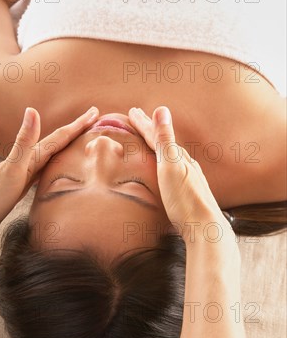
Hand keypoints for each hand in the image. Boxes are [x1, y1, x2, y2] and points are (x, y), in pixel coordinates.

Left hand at [0, 106, 98, 236]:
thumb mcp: (13, 168)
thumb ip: (24, 141)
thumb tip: (32, 110)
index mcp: (31, 155)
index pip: (59, 136)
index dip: (77, 124)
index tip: (95, 112)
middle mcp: (29, 160)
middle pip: (58, 140)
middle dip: (76, 129)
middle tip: (94, 117)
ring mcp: (26, 171)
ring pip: (53, 153)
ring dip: (68, 143)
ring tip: (82, 137)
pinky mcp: (23, 184)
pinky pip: (46, 168)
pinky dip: (57, 162)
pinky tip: (58, 165)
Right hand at [129, 106, 233, 242]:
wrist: (205, 228)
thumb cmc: (185, 199)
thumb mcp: (171, 167)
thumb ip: (165, 140)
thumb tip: (161, 109)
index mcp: (178, 157)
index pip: (157, 135)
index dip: (144, 123)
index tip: (132, 112)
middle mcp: (186, 165)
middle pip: (164, 142)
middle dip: (150, 129)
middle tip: (138, 117)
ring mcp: (189, 178)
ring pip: (171, 155)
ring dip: (158, 144)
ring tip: (152, 139)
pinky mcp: (189, 192)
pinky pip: (175, 169)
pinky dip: (166, 161)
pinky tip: (170, 168)